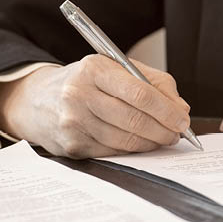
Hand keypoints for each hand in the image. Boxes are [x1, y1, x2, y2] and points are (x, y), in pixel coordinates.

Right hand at [0, 55, 189, 158]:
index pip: (140, 93)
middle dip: (163, 130)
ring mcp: (73, 121)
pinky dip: (133, 150)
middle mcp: (79, 94)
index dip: (167, 110)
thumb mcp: (119, 69)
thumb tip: (181, 108)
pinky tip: (142, 144)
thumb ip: (155, 83)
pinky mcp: (72, 145)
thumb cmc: (88, 82)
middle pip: (134, 119)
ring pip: (125, 140)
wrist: (40, 100)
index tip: (183, 120)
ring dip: (151, 143)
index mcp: (95, 69)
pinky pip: (113, 152)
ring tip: (164, 138)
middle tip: (178, 133)